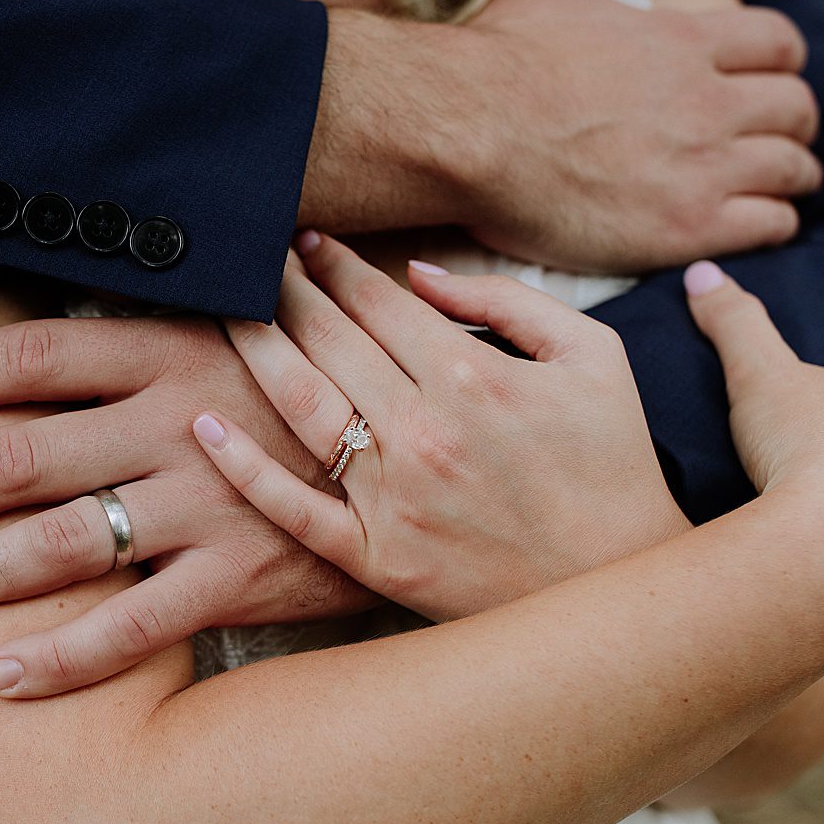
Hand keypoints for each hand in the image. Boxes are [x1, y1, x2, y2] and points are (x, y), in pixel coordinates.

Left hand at [0, 312, 376, 696]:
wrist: (431, 457)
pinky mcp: (241, 575)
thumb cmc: (321, 386)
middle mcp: (177, 421)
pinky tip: (0, 677)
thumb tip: (74, 292)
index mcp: (170, 348)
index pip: (32, 356)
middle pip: (24, 455)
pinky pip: (132, 625)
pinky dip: (61, 657)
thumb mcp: (252, 323)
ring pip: (65, 542)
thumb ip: (164, 320)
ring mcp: (208, 502)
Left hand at [193, 232, 691, 621]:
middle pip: (329, 342)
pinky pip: (295, 509)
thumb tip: (420, 273)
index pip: (378, 303)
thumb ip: (507, 302)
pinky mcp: (377, 557)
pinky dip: (246, 468)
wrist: (617, 584)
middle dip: (284, 290)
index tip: (305, 240)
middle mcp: (424, 432)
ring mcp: (395, 498)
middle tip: (250, 257)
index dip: (335, 264)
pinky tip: (206, 425)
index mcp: (474, 376)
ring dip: (256, 349)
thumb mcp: (593, 357)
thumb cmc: (611, 463)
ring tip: (226, 310)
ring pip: (303, 408)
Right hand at [308, 0, 819, 271]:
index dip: (784, 62)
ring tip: (781, 188)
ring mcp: (703, 165)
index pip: (776, 43)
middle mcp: (706, 99)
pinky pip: (770, 224)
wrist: (467, 134)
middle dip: (796, 122)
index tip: (774, 79)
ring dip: (792, 176)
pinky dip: (774, 223)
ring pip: (793, 168)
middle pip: (796, 107)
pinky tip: (758, 226)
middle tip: (782, 138)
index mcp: (680, 41)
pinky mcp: (687, 226)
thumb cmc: (494, 64)